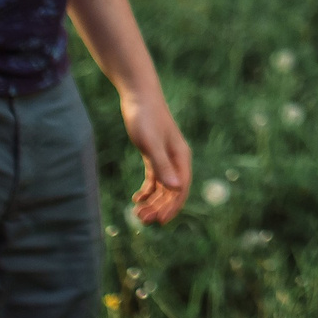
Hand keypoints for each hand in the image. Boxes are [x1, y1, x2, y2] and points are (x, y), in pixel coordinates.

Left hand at [120, 82, 191, 224]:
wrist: (139, 95)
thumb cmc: (145, 117)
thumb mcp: (151, 143)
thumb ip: (162, 165)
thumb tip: (176, 188)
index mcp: (180, 157)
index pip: (181, 188)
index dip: (172, 207)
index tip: (159, 221)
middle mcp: (176, 159)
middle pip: (172, 190)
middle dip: (159, 207)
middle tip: (142, 220)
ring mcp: (165, 157)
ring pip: (163, 187)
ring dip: (153, 201)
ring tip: (137, 213)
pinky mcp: (153, 154)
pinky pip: (154, 178)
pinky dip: (147, 190)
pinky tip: (136, 198)